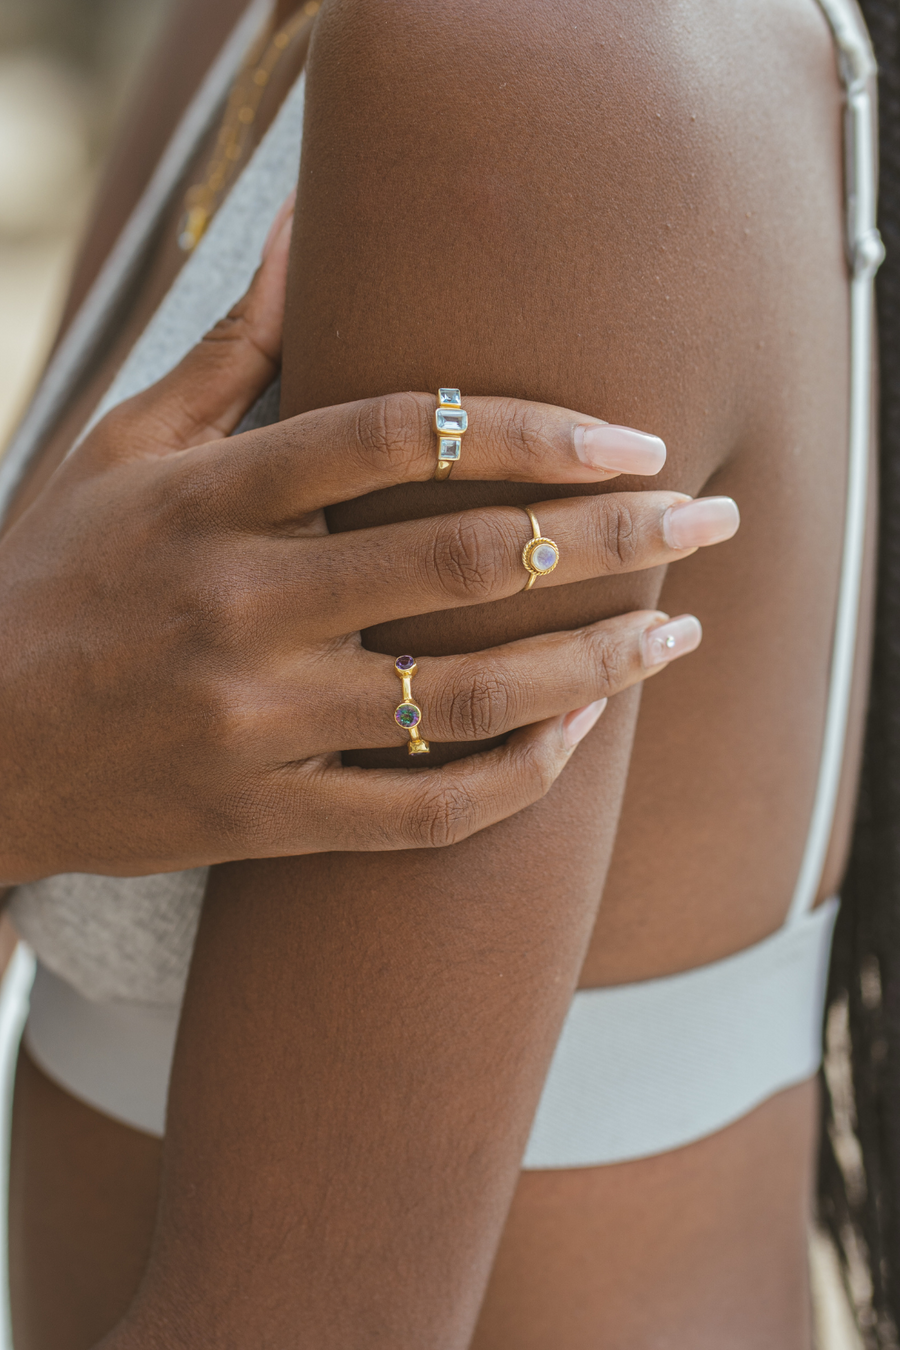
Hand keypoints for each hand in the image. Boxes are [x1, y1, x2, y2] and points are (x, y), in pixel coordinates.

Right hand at [0, 208, 737, 881]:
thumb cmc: (50, 579)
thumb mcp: (122, 450)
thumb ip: (229, 354)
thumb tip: (299, 231)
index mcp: (208, 500)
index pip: (402, 436)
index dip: (535, 430)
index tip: (630, 437)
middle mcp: (237, 607)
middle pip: (463, 565)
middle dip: (611, 536)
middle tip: (709, 517)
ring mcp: (251, 724)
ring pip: (462, 701)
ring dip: (595, 664)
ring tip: (677, 635)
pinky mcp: (261, 818)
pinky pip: (419, 815)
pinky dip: (515, 782)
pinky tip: (578, 738)